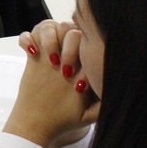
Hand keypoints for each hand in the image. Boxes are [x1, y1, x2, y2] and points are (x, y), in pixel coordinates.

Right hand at [2, 20, 99, 147]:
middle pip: (70, 30)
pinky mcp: (32, 55)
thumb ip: (104, 104)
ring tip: (48, 60)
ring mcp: (49, 52)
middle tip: (63, 70)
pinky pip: (27, 35)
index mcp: (84, 63)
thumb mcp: (90, 114)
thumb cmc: (67, 117)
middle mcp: (67, 52)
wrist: (40, 122)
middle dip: (68, 47)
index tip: (78, 82)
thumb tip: (119, 93)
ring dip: (49, 39)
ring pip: (49, 26)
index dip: (84, 56)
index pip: (88, 43)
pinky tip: (30, 53)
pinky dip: (27, 39)